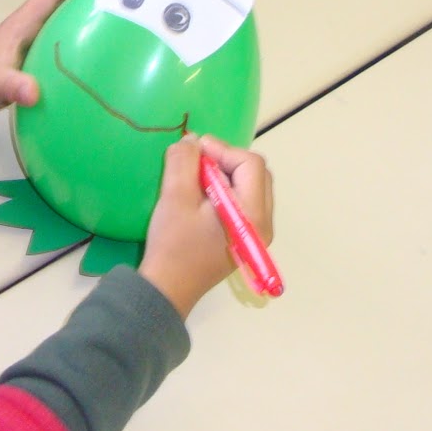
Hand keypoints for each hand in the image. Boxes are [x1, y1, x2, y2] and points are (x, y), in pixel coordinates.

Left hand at [0, 0, 93, 111]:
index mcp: (24, 22)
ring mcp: (37, 41)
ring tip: (119, 22)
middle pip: (65, 3)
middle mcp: (33, 26)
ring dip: (89, 18)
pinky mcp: (40, 57)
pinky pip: (66, 42)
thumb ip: (13, 86)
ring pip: (67, 22)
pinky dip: (83, 42)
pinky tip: (102, 53)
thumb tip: (34, 94)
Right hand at [138, 136, 273, 318]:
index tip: (194, 151)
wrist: (167, 289)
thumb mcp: (175, 197)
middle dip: (226, 160)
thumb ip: (185, 161)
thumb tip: (193, 141)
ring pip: (250, 186)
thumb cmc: (173, 244)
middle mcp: (264, 223)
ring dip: (225, 174)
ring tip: (196, 179)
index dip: (222, 150)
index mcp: (253, 213)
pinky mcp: (244, 238)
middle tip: (196, 163)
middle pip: (256, 173)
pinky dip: (225, 190)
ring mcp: (256, 233)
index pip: (251, 163)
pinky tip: (201, 197)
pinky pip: (243, 202)